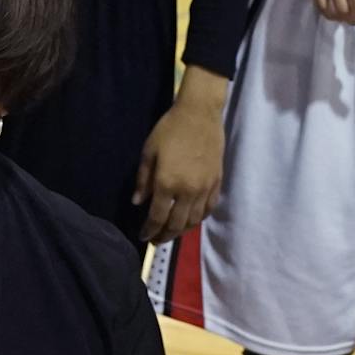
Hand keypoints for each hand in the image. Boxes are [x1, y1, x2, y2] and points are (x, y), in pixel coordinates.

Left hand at [134, 90, 224, 243]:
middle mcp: (187, 191)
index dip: (149, 230)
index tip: (143, 237)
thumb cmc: (170, 129)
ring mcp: (205, 188)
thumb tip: (138, 203)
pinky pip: (209, 208)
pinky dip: (199, 218)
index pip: (157, 217)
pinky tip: (191, 219)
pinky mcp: (217, 183)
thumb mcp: (149, 152)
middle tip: (156, 240)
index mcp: (167, 183)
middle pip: (176, 224)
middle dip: (164, 235)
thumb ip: (143, 180)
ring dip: (182, 230)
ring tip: (172, 232)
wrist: (199, 113)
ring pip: (194, 220)